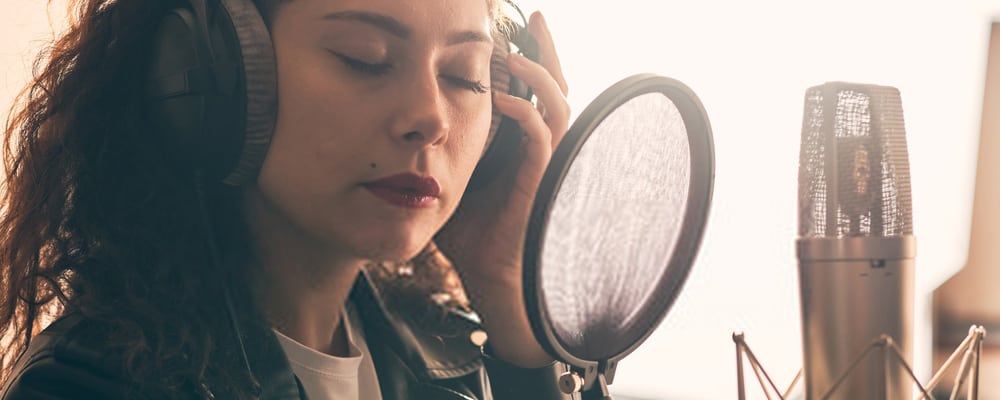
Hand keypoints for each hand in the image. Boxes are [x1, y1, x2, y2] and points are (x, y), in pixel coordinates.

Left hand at [435, 11, 569, 367]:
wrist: (487, 272)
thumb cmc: (468, 227)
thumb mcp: (449, 173)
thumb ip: (439, 145)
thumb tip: (403, 119)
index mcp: (521, 140)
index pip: (533, 87)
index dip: (529, 55)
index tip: (511, 27)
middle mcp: (539, 144)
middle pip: (556, 84)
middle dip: (545, 49)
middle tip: (534, 17)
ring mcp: (545, 160)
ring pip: (559, 102)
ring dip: (539, 74)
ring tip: (514, 55)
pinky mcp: (542, 178)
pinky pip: (543, 136)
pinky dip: (527, 113)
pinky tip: (504, 98)